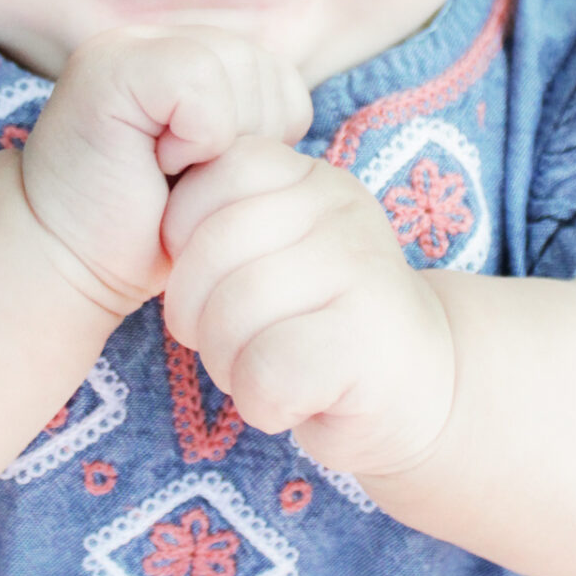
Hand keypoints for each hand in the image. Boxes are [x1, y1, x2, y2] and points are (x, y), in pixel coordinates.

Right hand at [20, 28, 312, 316]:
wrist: (68, 261)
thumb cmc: (150, 228)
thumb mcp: (223, 170)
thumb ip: (256, 122)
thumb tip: (292, 110)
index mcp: (194, 54)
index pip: (283, 81)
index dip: (262, 144)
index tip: (204, 176)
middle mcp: (161, 35)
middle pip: (267, 75)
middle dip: (242, 146)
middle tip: (181, 179)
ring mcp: (132, 43)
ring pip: (241, 74)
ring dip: (215, 148)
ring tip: (166, 171)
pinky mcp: (112, 64)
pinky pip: (203, 86)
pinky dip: (195, 139)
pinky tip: (154, 162)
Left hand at [161, 137, 455, 479]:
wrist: (418, 385)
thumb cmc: (317, 319)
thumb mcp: (275, 248)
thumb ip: (226, 217)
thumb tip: (157, 214)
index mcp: (311, 177)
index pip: (216, 175)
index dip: (186, 237)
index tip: (215, 280)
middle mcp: (343, 209)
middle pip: (211, 252)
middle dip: (197, 315)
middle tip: (231, 341)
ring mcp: (362, 271)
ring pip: (231, 315)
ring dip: (228, 363)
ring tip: (265, 369)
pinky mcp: (368, 343)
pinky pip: (266, 371)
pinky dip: (262, 401)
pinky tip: (293, 399)